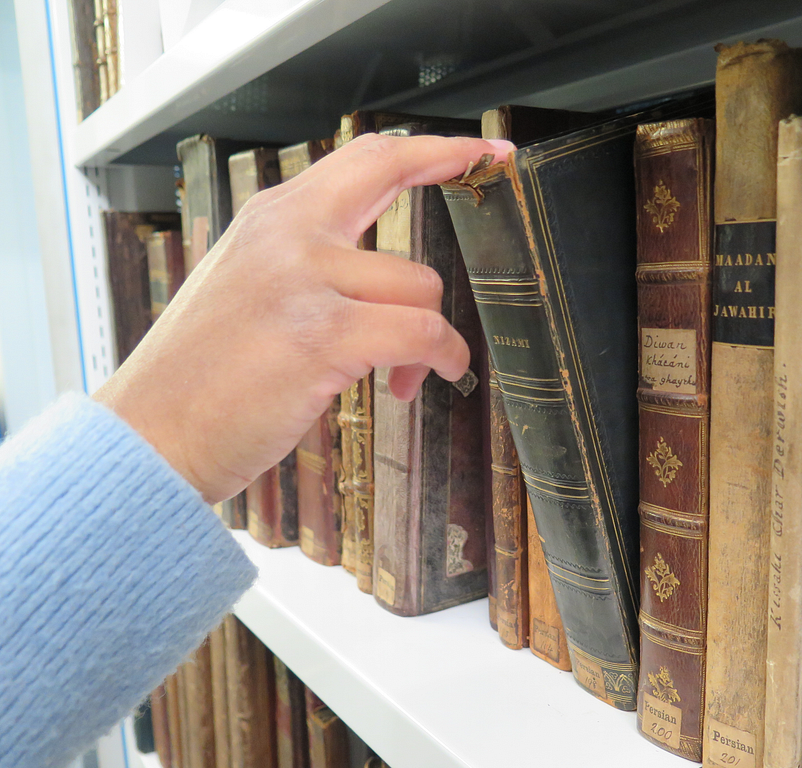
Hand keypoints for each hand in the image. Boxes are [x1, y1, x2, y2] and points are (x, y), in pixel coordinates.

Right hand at [94, 133, 514, 502]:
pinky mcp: (323, 338)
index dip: (426, 148)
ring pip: (420, 285)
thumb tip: (375, 269)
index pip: (359, 159)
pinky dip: (440, 358)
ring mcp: (304, 280)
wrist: (149, 437)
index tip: (474, 148)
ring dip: (430, 335)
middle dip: (454, 162)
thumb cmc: (200, 376)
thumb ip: (305, 263)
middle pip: (390, 169)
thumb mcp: (246, 289)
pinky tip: (419, 383)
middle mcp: (287, 235)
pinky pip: (421, 334)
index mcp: (270, 220)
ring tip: (402, 373)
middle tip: (490, 168)